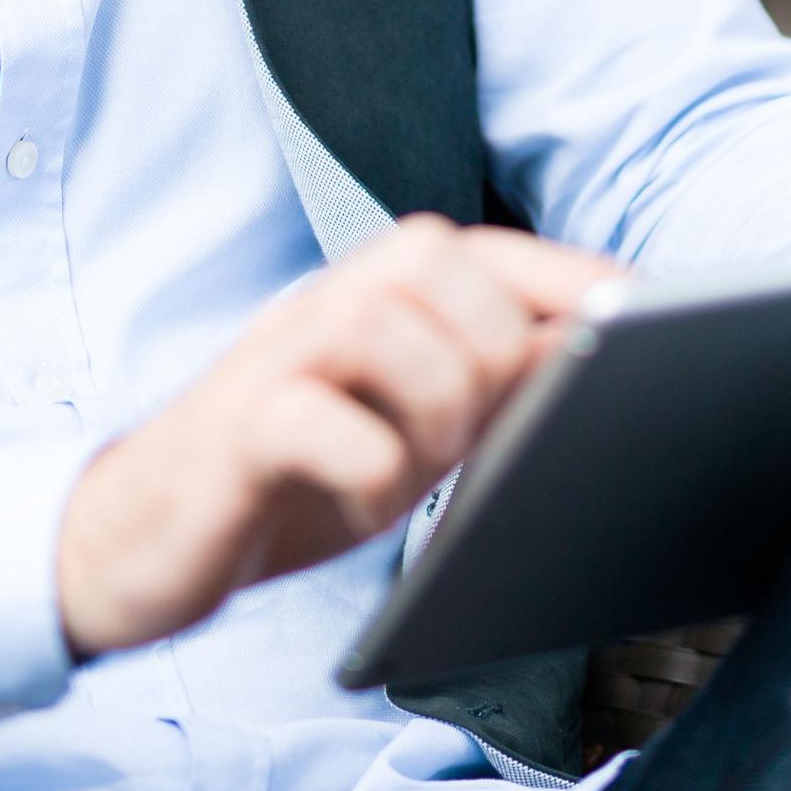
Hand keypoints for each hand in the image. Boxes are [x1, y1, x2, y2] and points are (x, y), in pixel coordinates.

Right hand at [54, 217, 621, 658]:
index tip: (644, 315)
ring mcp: (272, 363)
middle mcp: (324, 309)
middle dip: (491, 346)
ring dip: (433, 398)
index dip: (571, 276)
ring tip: (427, 463)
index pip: (488, 252)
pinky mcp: (231, 433)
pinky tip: (367, 500)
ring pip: (377, 324)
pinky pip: (309, 420)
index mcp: (380, 299)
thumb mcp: (417, 427)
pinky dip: (363, 466)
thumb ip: (492, 384)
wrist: (147, 538)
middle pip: (437, 265)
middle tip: (482, 426)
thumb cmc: (302, 476)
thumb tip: (599, 355)